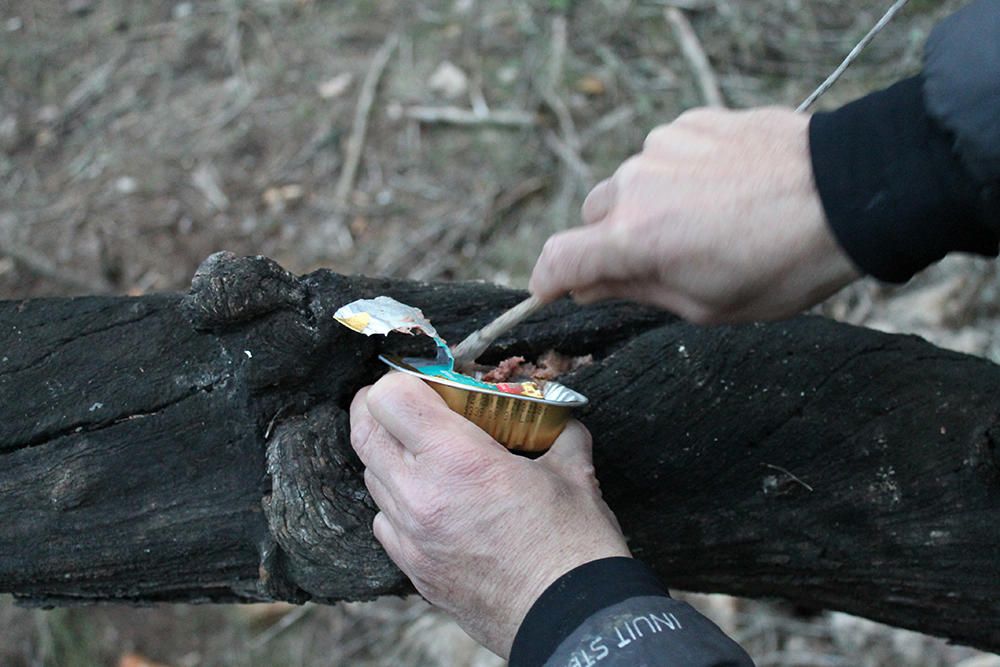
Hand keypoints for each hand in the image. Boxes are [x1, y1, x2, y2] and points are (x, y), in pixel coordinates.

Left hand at [349, 373, 629, 657]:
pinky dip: (396, 501)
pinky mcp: (412, 569)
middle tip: (405, 402)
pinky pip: (383, 521)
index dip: (403, 379)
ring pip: (370, 476)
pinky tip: (429, 501)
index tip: (425, 381)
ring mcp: (410, 537)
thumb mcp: (573, 473)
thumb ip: (558, 434)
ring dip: (388, 454)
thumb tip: (558, 420)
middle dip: (378, 407)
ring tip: (423, 452)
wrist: (570, 621)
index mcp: (457, 459)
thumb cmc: (574, 547)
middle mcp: (419, 495)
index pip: (390, 398)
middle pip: (363, 431)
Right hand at [530, 107, 859, 322]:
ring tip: (705, 223)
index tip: (552, 292)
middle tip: (658, 264)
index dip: (548, 282)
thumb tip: (591, 285)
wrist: (848, 192)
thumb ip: (637, 292)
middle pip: (593, 219)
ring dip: (648, 207)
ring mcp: (662, 147)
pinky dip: (677, 178)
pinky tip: (722, 191)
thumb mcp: (705, 305)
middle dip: (611, 245)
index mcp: (632, 239)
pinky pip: (663, 157)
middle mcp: (634, 185)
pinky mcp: (690, 123)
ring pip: (629, 185)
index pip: (557, 259)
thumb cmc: (782, 263)